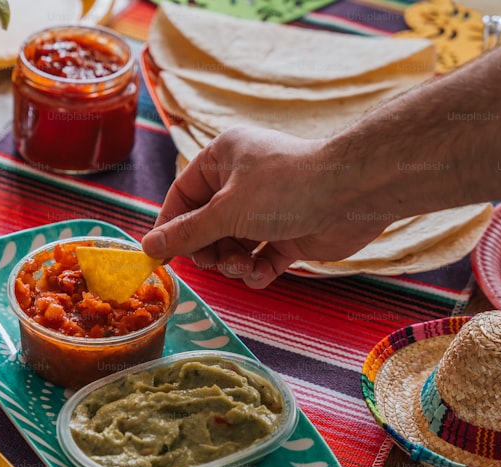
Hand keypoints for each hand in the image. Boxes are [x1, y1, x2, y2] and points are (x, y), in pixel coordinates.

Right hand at [142, 126, 388, 287]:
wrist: (353, 194)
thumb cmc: (286, 188)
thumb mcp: (226, 211)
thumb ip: (186, 233)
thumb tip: (148, 247)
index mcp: (222, 158)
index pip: (182, 195)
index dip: (171, 227)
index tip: (161, 256)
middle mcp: (242, 180)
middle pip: (205, 225)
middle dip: (208, 250)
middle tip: (215, 262)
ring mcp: (266, 208)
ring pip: (231, 245)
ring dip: (232, 263)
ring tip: (242, 266)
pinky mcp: (288, 233)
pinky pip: (259, 258)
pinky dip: (255, 271)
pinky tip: (259, 274)